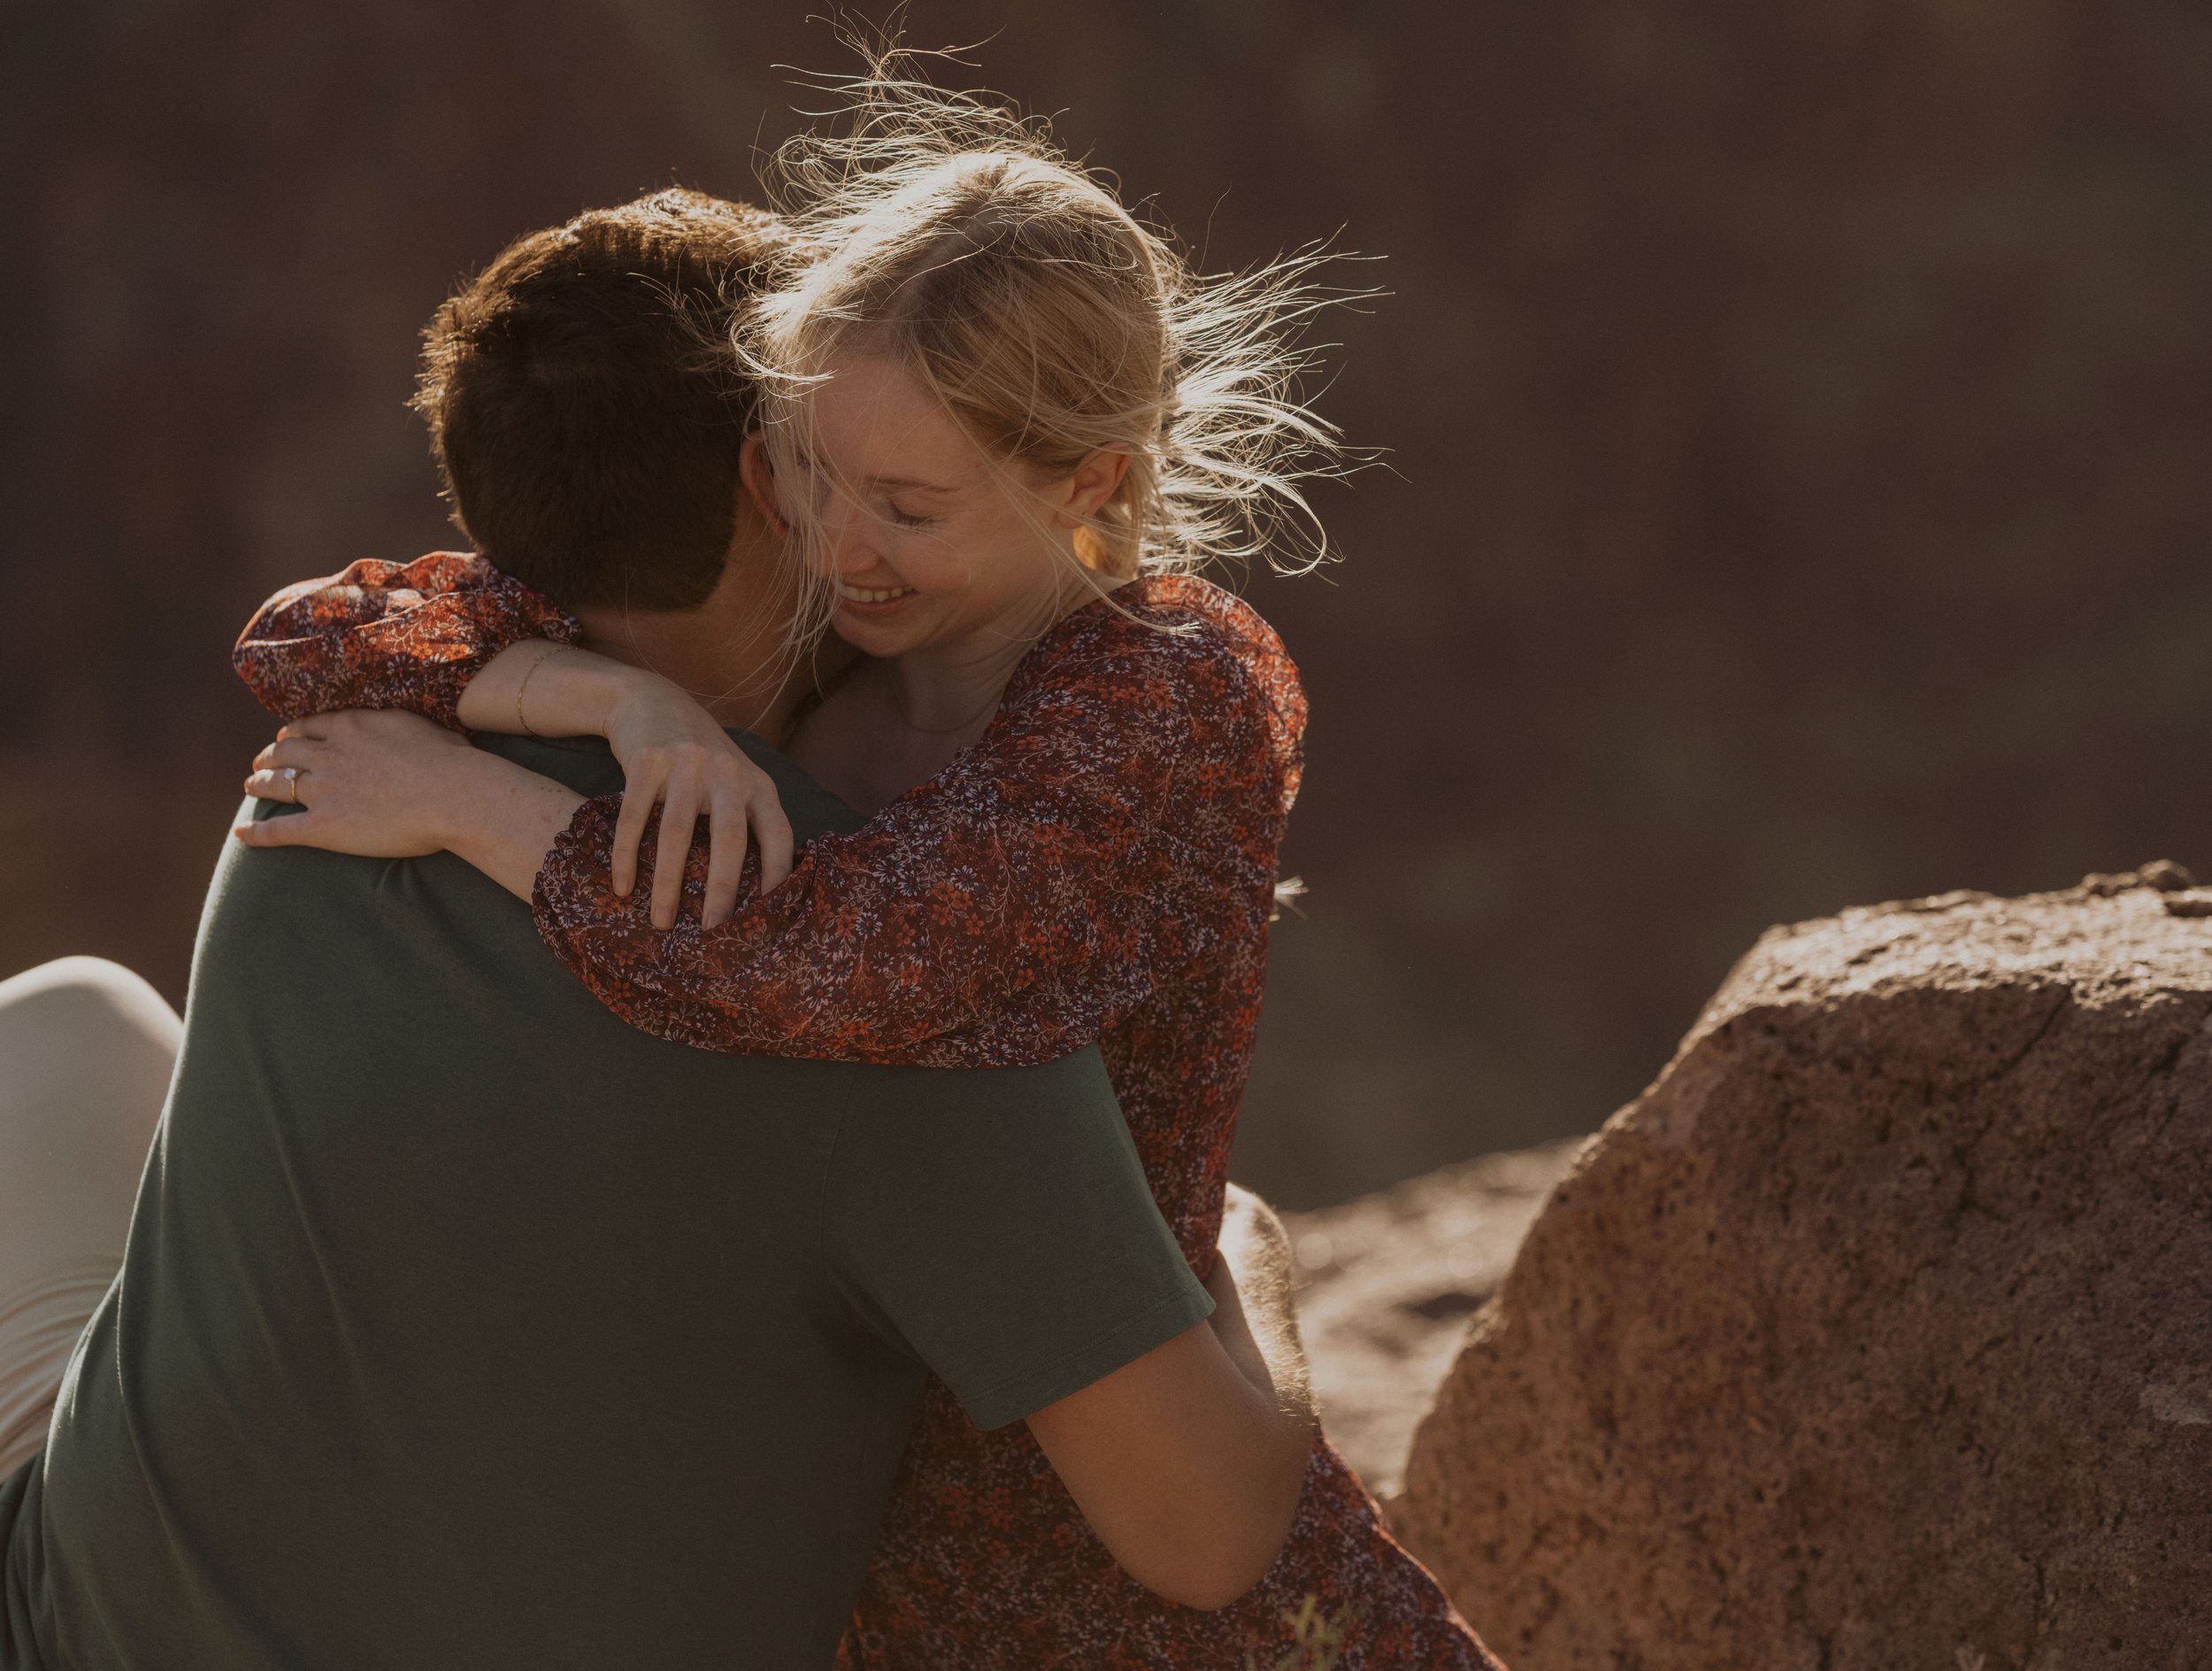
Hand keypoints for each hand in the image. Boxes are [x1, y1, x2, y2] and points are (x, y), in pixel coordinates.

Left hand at [236, 710, 479, 856]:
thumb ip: (401, 729)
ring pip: (276, 783)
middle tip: (264, 762)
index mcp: (352, 727)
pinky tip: (241, 834)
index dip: (295, 733)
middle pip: (285, 751)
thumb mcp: (424, 729)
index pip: (310, 726)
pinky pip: (280, 829)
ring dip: (258, 783)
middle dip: (271, 755)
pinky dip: (257, 833)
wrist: (452, 794)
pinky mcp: (323, 826)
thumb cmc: (452, 762)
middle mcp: (329, 753)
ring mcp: (323, 790)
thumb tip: (407, 733)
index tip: (290, 737)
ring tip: (251, 786)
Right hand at [600, 674, 793, 929]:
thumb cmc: (701, 758)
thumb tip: (758, 892)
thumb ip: (749, 820)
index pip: (778, 834)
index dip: (778, 875)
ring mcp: (686, 764)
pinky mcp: (646, 760)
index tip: (769, 917)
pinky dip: (627, 856)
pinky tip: (623, 887)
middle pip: (729, 838)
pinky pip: (635, 817)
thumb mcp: (736, 781)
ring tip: (662, 922)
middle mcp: (727, 772)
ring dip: (668, 884)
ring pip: (677, 833)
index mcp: (757, 784)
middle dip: (722, 889)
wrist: (653, 701)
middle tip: (713, 931)